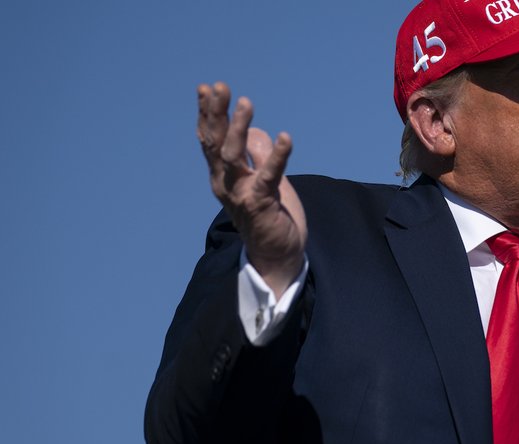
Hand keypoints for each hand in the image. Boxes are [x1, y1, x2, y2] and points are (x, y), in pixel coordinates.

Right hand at [197, 82, 306, 297]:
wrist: (277, 255)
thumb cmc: (270, 216)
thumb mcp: (263, 179)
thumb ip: (256, 156)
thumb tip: (255, 130)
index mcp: (223, 176)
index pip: (211, 140)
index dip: (207, 114)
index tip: (207, 88)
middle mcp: (226, 183)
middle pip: (216, 143)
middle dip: (217, 113)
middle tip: (220, 87)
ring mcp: (241, 194)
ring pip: (234, 156)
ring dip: (239, 128)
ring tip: (246, 103)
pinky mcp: (262, 204)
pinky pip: (269, 176)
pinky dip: (277, 156)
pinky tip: (285, 138)